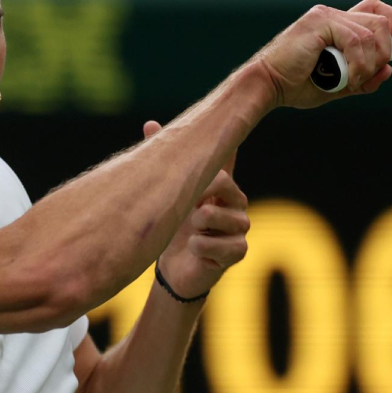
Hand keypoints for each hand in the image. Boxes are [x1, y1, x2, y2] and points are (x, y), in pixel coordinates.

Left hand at [144, 120, 249, 299]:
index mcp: (222, 184)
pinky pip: (213, 242)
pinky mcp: (239, 250)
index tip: (235, 122)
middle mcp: (237, 201)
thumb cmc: (173, 228)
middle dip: (195, 195)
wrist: (175, 269)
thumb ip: (163, 161)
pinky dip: (196, 246)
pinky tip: (195, 249)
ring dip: (193, 225)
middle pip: (220, 182)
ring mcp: (241, 226)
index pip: (230, 157)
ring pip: (212, 214)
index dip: (231, 142)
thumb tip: (150, 123)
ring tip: (192, 231)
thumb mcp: (167, 194)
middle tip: (188, 211)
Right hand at [253, 0, 391, 108]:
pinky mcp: (319, 23)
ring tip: (352, 81)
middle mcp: (331, 14)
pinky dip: (358, 64)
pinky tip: (348, 78)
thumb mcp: (337, 84)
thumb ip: (362, 78)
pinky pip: (355, 40)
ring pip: (370, 33)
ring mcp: (324, 16)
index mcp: (334, 24)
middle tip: (369, 74)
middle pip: (379, 19)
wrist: (268, 85)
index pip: (373, 8)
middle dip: (384, 50)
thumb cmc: (294, 85)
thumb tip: (388, 70)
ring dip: (368, 63)